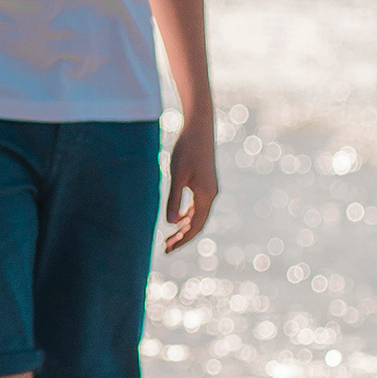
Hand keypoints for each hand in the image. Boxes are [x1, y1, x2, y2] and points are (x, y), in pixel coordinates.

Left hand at [160, 115, 217, 252]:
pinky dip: (187, 215)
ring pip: (197, 215)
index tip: (167, 250)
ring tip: (169, 237)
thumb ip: (174, 200)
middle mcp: (211, 195)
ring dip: (184, 227)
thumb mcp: (177, 175)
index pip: (194, 227)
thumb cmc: (186, 149)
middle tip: (165, 248)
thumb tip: (170, 224)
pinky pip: (197, 206)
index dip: (181, 240)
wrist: (199, 127)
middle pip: (197, 224)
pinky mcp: (205, 182)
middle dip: (182, 237)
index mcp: (206, 196)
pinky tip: (177, 219)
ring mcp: (209, 189)